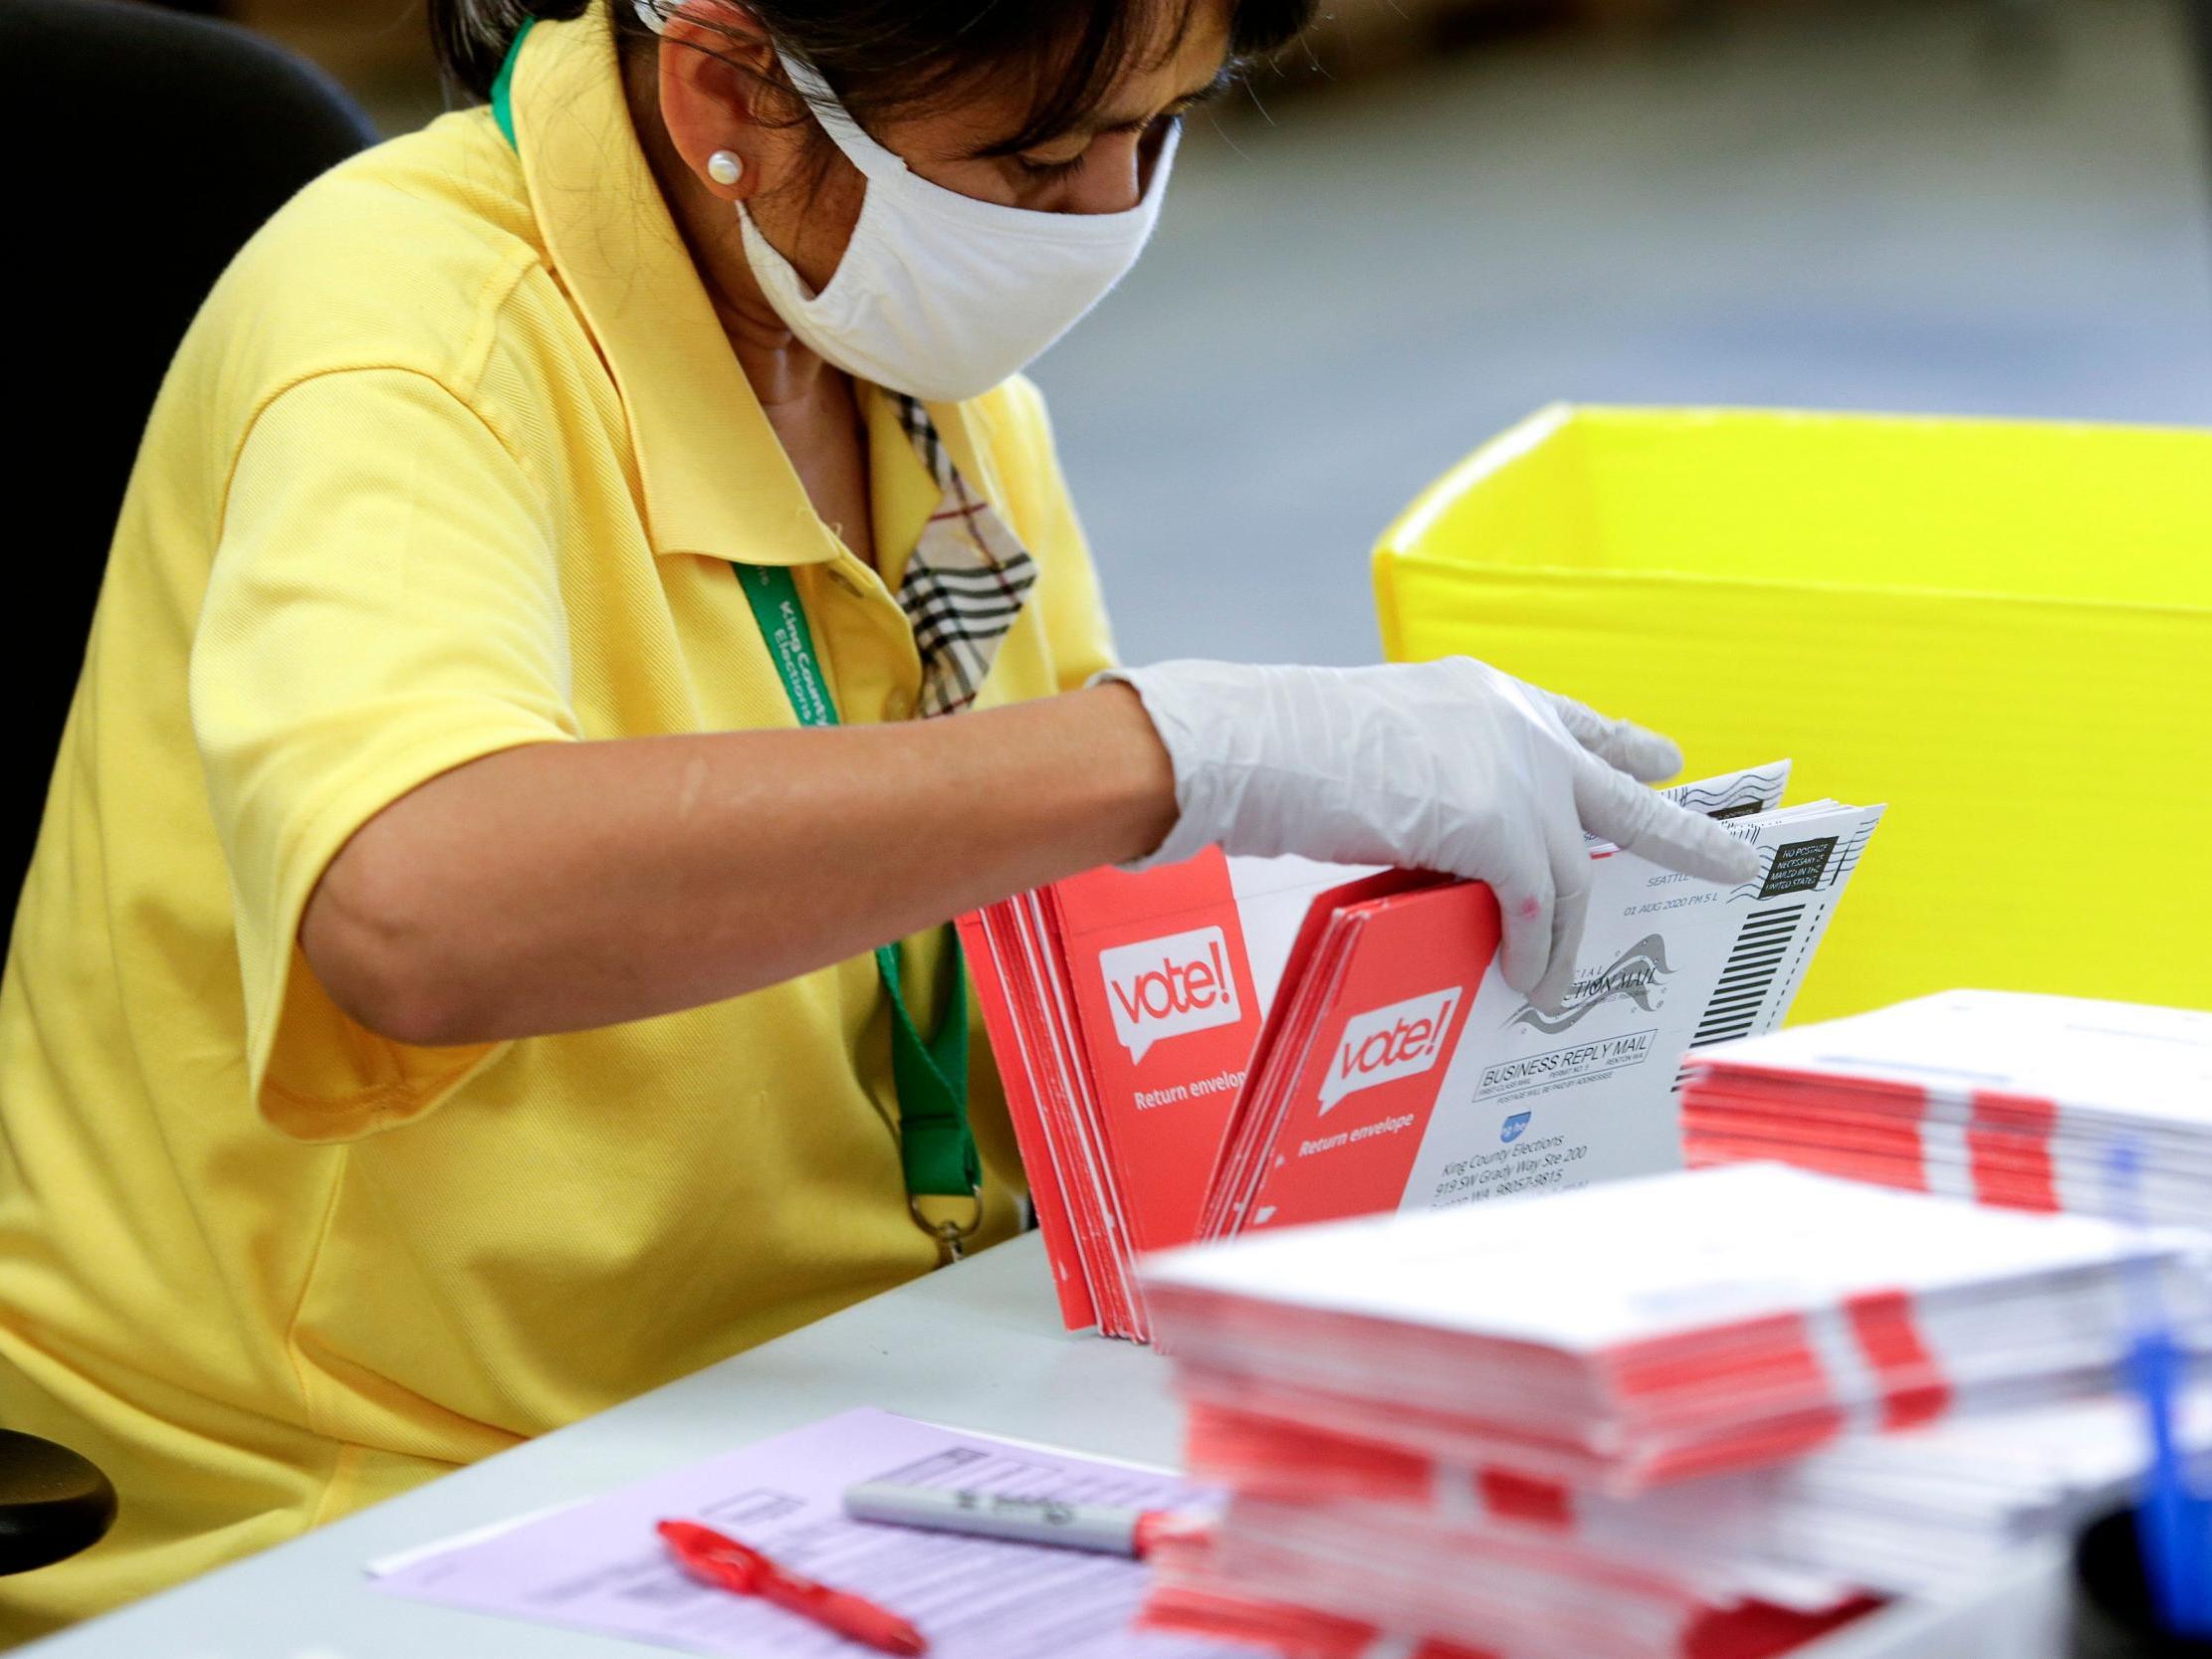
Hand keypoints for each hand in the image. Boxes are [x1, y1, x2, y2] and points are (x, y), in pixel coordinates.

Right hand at [1100, 657, 1759, 1010]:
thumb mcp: (1379, 746)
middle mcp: (1515, 727)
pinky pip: (1538, 907)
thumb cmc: (1286, 746)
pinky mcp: (1499, 825)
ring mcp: (1514, 775)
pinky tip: (1525, 977)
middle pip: (1622, 792)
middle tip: (1736, 860)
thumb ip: (1435, 780)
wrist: (1259, 742)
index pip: (1575, 725)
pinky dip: (1535, 949)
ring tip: (1557, 987)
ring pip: (1574, 872)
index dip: (1621, 749)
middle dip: (1684, 833)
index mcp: (1485, 698)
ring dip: (1569, 939)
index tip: (1662, 760)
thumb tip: (1448, 834)